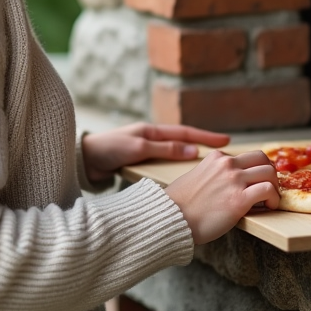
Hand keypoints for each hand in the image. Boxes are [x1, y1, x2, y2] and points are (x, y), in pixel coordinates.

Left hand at [81, 122, 230, 182]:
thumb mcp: (139, 148)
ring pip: (176, 154)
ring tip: (210, 168)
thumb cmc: (108, 150)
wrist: (84, 162)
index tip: (226, 141)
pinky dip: (177, 169)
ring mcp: (146, 151)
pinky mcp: (140, 164)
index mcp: (152, 131)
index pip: (186, 133)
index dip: (206, 137)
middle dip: (204, 146)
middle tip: (226, 153)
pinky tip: (184, 179)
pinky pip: (164, 165)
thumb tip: (194, 150)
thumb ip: (166, 149)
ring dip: (192, 159)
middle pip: (184, 142)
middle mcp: (151, 139)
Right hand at [164, 150, 279, 243]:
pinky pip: (268, 190)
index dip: (255, 170)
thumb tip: (224, 181)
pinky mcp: (239, 199)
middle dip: (269, 173)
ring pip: (269, 172)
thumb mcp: (195, 176)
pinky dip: (274, 198)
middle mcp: (226, 164)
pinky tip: (269, 206)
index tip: (256, 182)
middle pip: (263, 159)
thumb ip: (212, 173)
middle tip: (268, 188)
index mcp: (216, 158)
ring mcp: (234, 180)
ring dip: (274, 186)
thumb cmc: (180, 204)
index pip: (247, 157)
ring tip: (269, 199)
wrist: (171, 219)